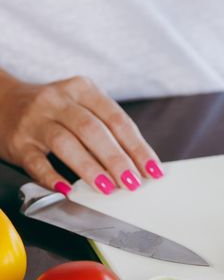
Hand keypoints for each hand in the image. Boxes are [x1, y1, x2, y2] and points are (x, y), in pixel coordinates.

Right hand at [0, 74, 163, 194]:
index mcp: (83, 90)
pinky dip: (52, 177)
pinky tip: (67, 190)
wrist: (2, 101)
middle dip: (117, 159)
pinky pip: (36, 161)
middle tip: (132, 183)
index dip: (137, 146)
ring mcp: (36, 120)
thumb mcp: (82, 107)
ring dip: (90, 168)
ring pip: (66, 143)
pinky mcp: (18, 142)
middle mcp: (59, 101)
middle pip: (93, 130)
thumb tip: (139, 165)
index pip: (117, 119)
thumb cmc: (56, 111)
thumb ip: (107, 130)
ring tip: (107, 188)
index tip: (153, 170)